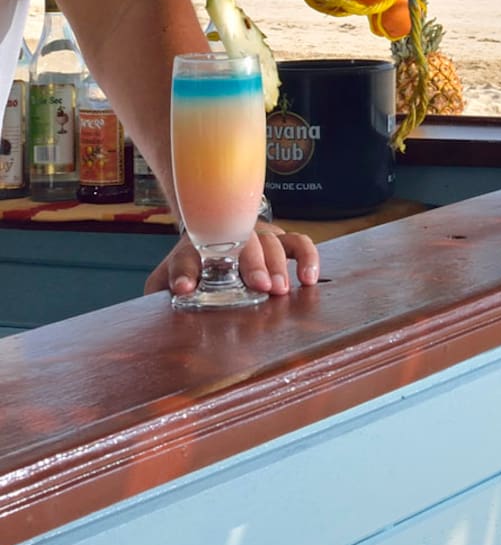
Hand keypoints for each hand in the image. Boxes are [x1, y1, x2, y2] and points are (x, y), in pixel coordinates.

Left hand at [146, 227, 320, 297]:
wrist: (209, 228)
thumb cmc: (191, 263)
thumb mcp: (166, 279)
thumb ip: (157, 294)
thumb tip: (147, 316)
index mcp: (193, 250)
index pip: (186, 259)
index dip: (184, 272)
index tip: (184, 288)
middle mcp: (228, 237)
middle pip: (242, 244)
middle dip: (250, 264)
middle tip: (259, 286)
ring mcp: (257, 236)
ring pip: (272, 242)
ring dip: (277, 264)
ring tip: (280, 288)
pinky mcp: (280, 239)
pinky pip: (299, 242)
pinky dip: (308, 258)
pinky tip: (309, 279)